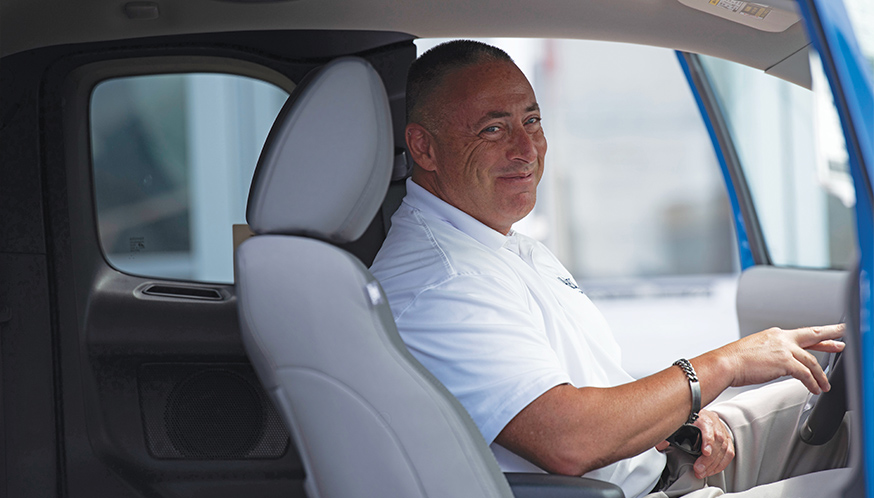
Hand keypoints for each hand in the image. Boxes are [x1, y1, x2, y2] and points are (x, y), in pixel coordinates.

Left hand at [654, 410, 733, 477]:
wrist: (696, 414)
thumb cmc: (687, 420)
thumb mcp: (677, 423)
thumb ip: (668, 434)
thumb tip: (661, 445)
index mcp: (701, 416)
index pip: (708, 426)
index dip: (708, 440)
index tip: (705, 452)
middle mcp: (714, 422)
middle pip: (717, 440)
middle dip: (708, 459)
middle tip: (699, 469)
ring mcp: (722, 430)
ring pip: (724, 448)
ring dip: (713, 464)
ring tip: (702, 472)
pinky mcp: (727, 439)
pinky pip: (729, 453)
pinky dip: (721, 464)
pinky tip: (712, 470)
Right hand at [719, 324, 844, 394]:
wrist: (725, 363)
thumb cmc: (734, 360)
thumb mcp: (755, 350)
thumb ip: (771, 353)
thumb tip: (778, 363)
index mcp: (774, 334)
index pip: (802, 334)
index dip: (818, 336)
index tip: (829, 336)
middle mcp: (781, 338)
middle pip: (813, 336)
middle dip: (831, 338)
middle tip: (842, 343)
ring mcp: (784, 349)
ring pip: (811, 361)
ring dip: (820, 375)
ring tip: (825, 385)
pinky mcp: (784, 362)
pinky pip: (805, 374)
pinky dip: (812, 383)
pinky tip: (814, 389)